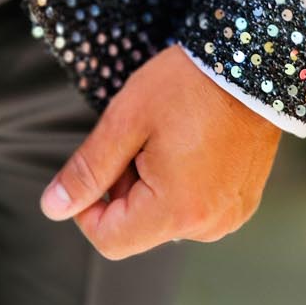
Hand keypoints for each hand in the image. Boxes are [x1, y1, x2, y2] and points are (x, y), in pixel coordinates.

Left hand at [39, 44, 281, 258]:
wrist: (251, 64)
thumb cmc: (188, 86)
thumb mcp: (126, 121)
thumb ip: (89, 170)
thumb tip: (53, 207)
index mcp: (176, 212)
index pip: (110, 240)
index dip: (88, 208)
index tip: (97, 166)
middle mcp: (208, 226)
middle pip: (138, 228)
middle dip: (124, 188)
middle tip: (139, 138)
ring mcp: (230, 216)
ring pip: (165, 217)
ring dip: (152, 185)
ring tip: (168, 138)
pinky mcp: (242, 203)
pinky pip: (195, 207)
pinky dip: (180, 184)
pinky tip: (189, 144)